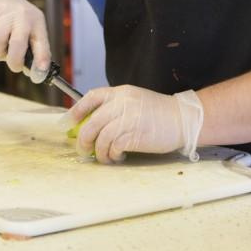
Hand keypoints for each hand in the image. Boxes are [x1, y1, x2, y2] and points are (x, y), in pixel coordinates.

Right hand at [0, 0, 50, 81]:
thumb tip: (34, 72)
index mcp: (37, 21)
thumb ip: (32, 48)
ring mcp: (4, 13)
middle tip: (14, 65)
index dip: (41, 60)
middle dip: (14, 62)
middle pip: (17, 45)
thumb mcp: (29, 28)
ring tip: (1, 46)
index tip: (39, 74)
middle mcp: (23, 15)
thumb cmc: (15, 19)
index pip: (42, 43)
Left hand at [67, 85, 203, 163]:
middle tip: (84, 150)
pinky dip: (112, 155)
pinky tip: (118, 156)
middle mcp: (122, 103)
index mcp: (121, 92)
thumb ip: (116, 108)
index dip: (76, 110)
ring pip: (100, 138)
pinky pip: (113, 147)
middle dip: (83, 140)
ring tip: (106, 157)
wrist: (183, 119)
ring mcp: (128, 118)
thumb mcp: (135, 102)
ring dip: (99, 152)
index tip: (67, 123)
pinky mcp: (135, 134)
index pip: (91, 97)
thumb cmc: (160, 113)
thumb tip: (93, 125)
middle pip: (91, 123)